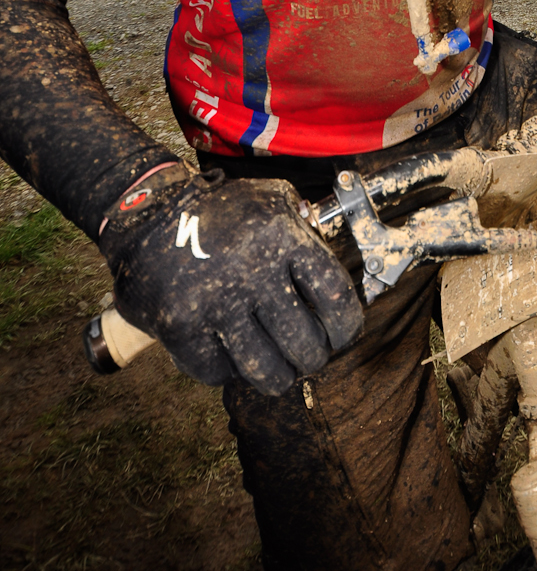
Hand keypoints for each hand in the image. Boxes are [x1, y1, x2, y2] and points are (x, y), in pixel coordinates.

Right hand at [99, 165, 361, 394]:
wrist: (148, 214)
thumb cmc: (220, 212)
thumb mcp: (271, 199)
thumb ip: (306, 229)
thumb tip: (333, 276)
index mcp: (282, 237)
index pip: (336, 296)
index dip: (347, 327)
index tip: (343, 335)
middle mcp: (253, 271)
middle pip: (305, 344)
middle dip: (313, 357)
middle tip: (308, 354)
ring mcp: (216, 303)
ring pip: (268, 371)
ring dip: (279, 376)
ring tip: (280, 368)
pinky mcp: (182, 328)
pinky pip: (221, 373)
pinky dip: (229, 370)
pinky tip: (231, 352)